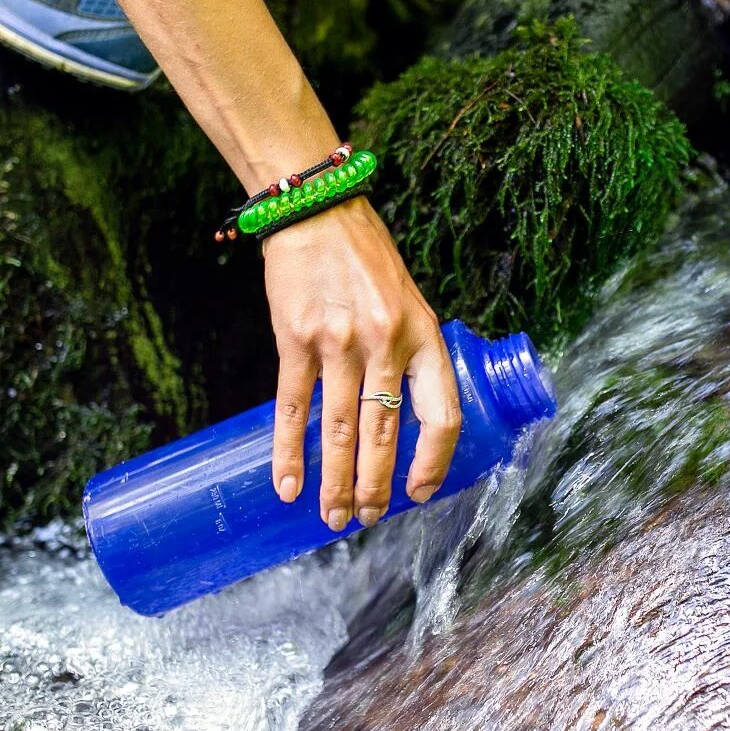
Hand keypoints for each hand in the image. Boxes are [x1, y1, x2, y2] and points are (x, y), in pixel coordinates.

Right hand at [262, 197, 462, 529]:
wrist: (316, 210)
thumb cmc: (366, 259)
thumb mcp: (409, 301)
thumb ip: (411, 354)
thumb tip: (405, 419)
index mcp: (424, 336)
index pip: (441, 414)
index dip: (433, 461)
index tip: (419, 492)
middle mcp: (386, 342)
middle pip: (385, 434)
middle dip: (376, 487)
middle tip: (367, 520)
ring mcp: (339, 342)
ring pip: (340, 430)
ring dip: (336, 482)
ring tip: (333, 517)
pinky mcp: (295, 339)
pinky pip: (293, 408)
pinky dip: (289, 453)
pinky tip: (288, 485)